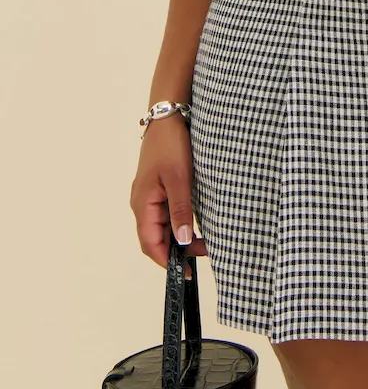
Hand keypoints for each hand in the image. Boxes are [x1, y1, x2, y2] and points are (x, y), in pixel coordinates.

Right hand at [130, 115, 207, 279]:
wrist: (169, 116)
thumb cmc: (171, 145)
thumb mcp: (179, 179)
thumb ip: (180, 211)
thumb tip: (181, 241)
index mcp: (143, 204)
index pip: (151, 244)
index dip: (167, 261)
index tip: (186, 272)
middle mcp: (142, 203)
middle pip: (156, 237)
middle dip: (177, 251)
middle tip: (202, 254)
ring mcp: (149, 195)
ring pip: (162, 226)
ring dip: (179, 237)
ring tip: (202, 243)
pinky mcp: (158, 187)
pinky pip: (166, 213)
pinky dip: (178, 223)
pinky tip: (194, 224)